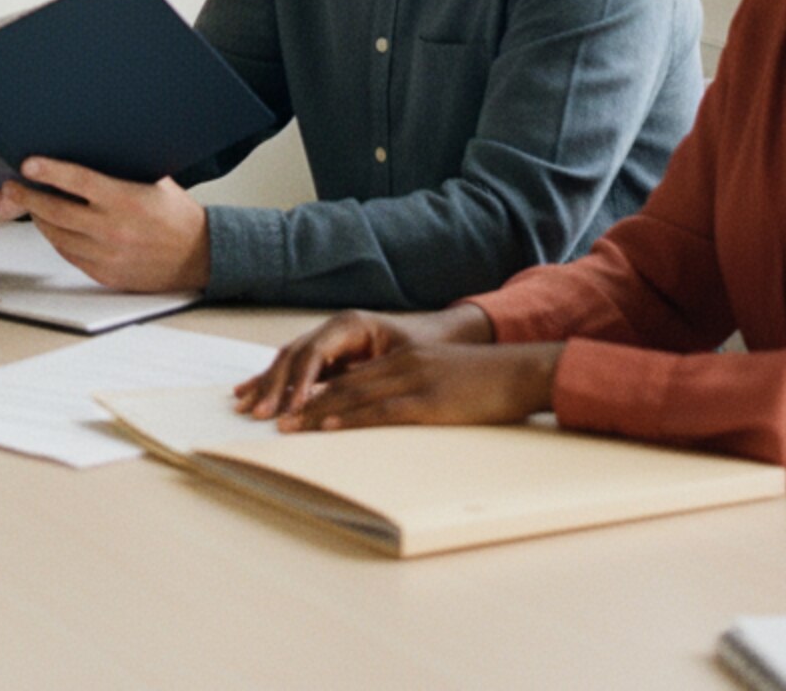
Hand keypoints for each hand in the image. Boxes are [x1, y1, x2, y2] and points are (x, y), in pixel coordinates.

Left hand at [1, 158, 210, 292]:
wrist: (201, 257)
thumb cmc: (179, 217)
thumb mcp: (157, 181)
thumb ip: (125, 168)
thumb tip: (98, 147)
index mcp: (126, 200)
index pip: (78, 181)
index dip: (49, 171)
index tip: (28, 164)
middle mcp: (114, 229)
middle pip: (57, 212)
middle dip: (29, 197)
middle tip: (13, 186)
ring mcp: (108, 255)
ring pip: (59, 237)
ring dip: (40, 219)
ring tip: (29, 204)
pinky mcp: (107, 275)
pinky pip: (71, 256)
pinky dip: (57, 241)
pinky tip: (51, 229)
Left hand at [234, 304, 495, 418]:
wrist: (520, 372)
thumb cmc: (485, 383)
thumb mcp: (441, 380)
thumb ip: (412, 390)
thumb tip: (384, 412)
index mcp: (400, 358)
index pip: (344, 371)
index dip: (307, 383)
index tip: (278, 397)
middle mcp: (398, 363)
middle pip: (338, 381)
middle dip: (299, 396)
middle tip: (264, 411)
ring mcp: (411, 379)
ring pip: (351, 395)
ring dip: (313, 411)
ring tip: (282, 423)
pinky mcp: (426, 400)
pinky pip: (379, 411)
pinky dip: (348, 420)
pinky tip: (325, 427)